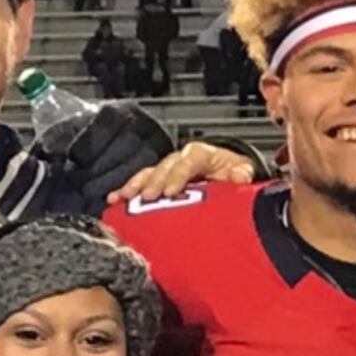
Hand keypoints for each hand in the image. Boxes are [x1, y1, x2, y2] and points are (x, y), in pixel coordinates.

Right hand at [119, 140, 255, 199]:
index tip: (171, 191)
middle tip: (147, 197)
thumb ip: (242, 173)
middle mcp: (181, 159)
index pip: (188, 160)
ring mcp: (167, 170)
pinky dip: (127, 192)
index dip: (178, 174)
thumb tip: (241, 177)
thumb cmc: (231, 172)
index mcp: (201, 154)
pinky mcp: (158, 182)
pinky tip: (113, 200)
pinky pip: (140, 184)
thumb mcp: (241, 170)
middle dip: (154, 181)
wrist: (226, 174)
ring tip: (122, 198)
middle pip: (164, 167)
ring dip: (135, 186)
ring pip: (148, 173)